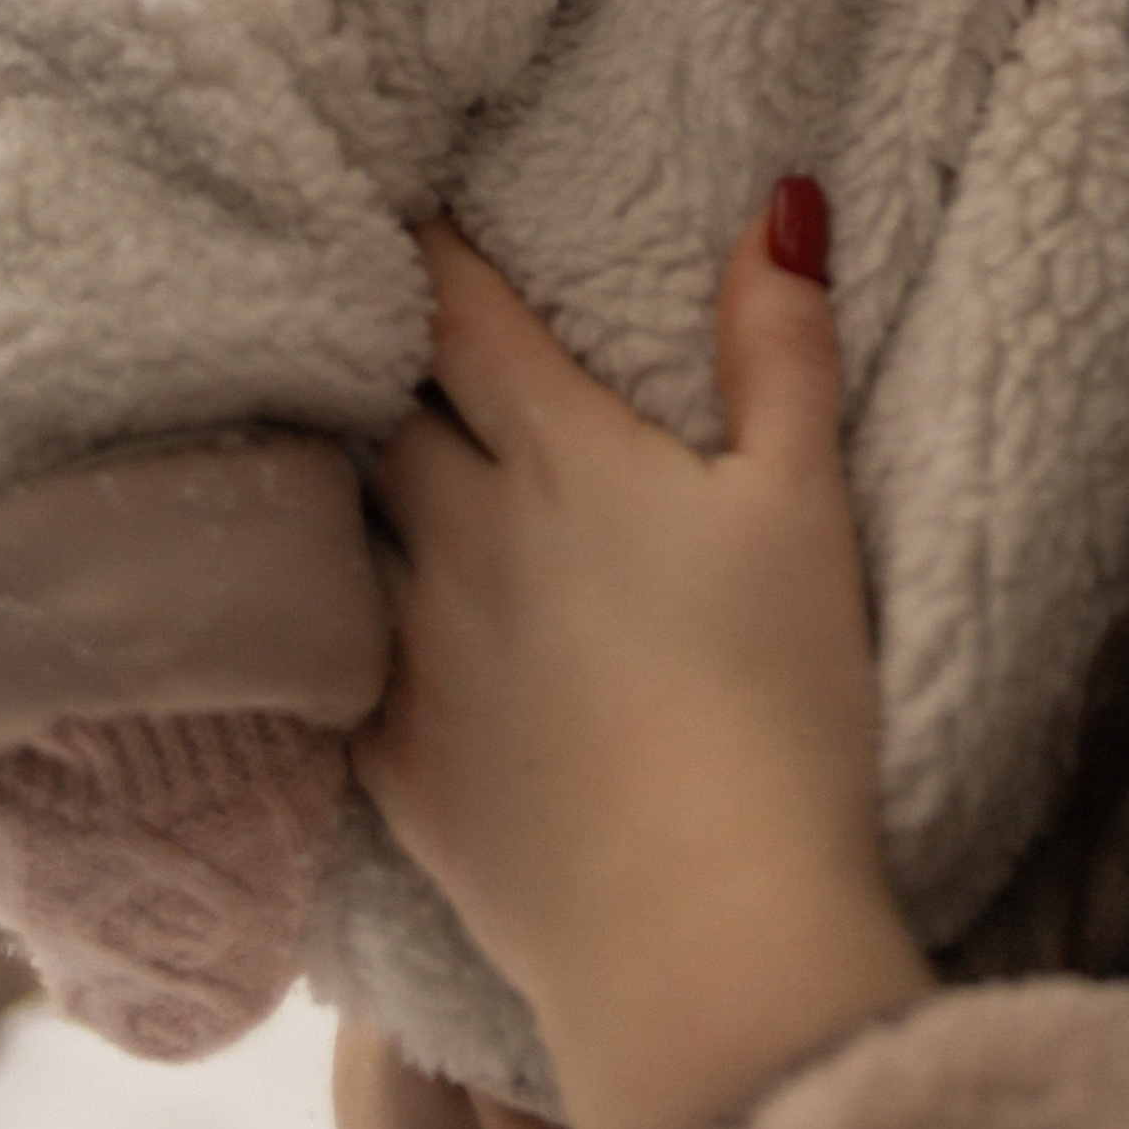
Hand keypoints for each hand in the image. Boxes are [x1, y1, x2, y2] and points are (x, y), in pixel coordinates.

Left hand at [352, 207, 932, 1128]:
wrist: (705, 930)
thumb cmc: (776, 704)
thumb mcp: (804, 501)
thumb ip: (782, 344)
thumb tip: (781, 198)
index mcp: (558, 454)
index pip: (454, 309)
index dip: (422, 245)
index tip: (397, 202)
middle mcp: (459, 534)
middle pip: (378, 406)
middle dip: (367, 350)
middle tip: (359, 310)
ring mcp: (411, 653)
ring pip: (338, 523)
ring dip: (340, 478)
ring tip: (336, 448)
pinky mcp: (393, 763)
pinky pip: (327, 658)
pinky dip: (324, 616)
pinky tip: (326, 614)